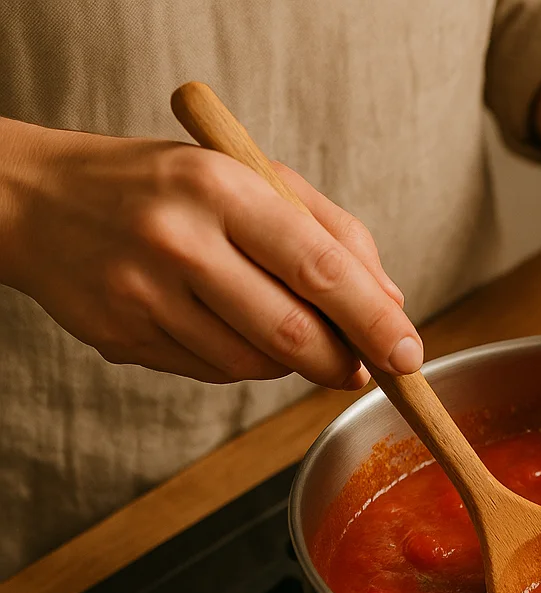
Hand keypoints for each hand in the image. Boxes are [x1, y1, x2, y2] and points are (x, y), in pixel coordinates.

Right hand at [0, 119, 421, 386]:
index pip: (319, 268)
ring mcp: (143, 295)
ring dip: (291, 363)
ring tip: (284, 329)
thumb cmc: (165, 185)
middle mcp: (179, 241)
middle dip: (342, 361)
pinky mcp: (121, 338)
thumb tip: (390, 303)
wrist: (35, 199)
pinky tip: (225, 326)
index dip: (374, 321)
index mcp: (220, 188)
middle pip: (291, 333)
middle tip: (364, 367)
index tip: (408, 353)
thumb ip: (331, 232)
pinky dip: (241, 362)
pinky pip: (212, 373)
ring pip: (254, 364)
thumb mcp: (249, 177)